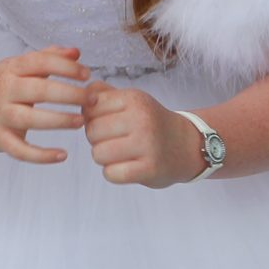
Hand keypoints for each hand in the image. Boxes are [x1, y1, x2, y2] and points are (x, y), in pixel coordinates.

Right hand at [0, 45, 90, 163]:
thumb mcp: (18, 66)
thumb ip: (48, 57)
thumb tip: (77, 52)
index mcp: (12, 69)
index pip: (40, 62)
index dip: (65, 67)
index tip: (87, 74)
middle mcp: (5, 91)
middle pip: (39, 91)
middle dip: (69, 94)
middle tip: (92, 100)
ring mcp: (0, 116)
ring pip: (30, 120)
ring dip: (58, 121)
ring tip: (81, 121)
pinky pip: (20, 151)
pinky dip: (41, 156)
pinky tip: (62, 155)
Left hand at [81, 79, 207, 187]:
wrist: (187, 145)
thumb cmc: (152, 123)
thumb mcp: (132, 101)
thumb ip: (104, 94)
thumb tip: (81, 94)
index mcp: (135, 99)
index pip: (90, 107)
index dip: (92, 118)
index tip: (108, 123)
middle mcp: (141, 119)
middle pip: (91, 132)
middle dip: (97, 139)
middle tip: (115, 141)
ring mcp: (146, 145)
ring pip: (98, 154)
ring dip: (105, 158)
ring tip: (121, 154)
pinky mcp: (149, 169)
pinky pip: (111, 174)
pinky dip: (113, 173)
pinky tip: (127, 167)